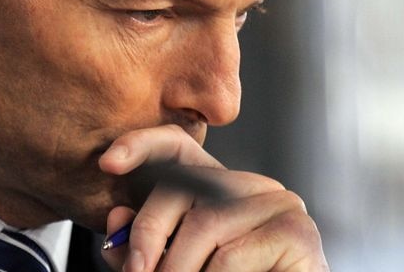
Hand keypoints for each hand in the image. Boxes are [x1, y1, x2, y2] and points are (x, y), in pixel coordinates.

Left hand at [98, 124, 328, 270]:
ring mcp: (278, 204)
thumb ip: (140, 249)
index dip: (141, 145)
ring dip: (176, 270)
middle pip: (183, 185)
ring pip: (205, 224)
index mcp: (219, 190)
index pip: (177, 147)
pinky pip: (231, 256)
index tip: (108, 164)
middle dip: (149, 234)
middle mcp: (250, 186)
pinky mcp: (295, 232)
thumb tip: (116, 218)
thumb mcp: (171, 268)